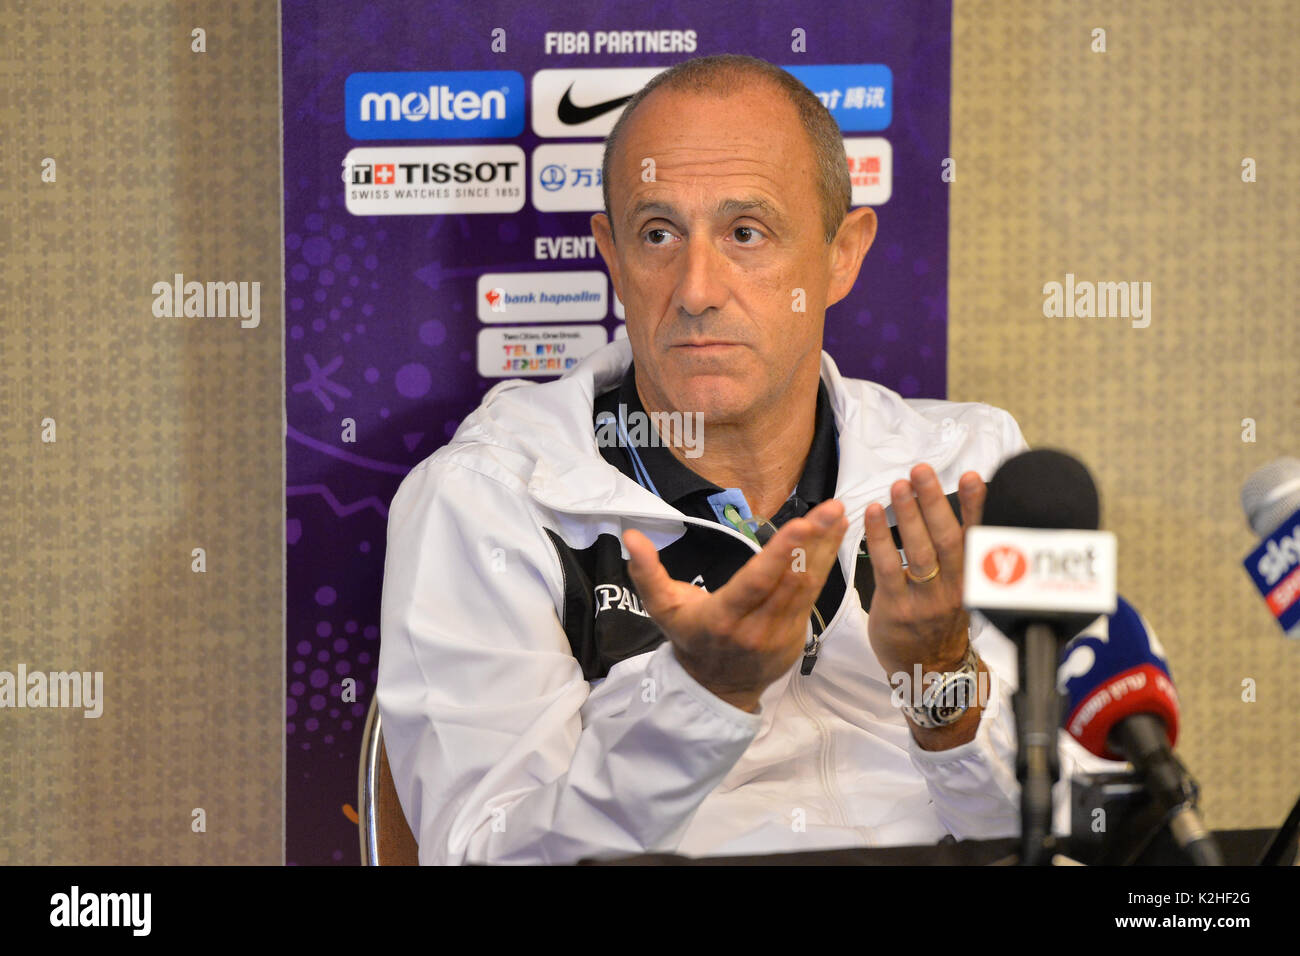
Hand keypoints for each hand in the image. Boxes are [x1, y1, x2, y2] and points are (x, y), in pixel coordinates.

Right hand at [623, 499, 848, 711]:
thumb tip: (631, 535)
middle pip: (792, 580)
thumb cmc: (689, 638)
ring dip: (826, 549)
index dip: (782, 553)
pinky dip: (825, 565)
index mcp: (724, 618)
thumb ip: (646, 572)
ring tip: (838, 515)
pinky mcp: (798, 636)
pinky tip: (832, 539)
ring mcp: (782, 635)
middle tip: (832, 507)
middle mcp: (757, 628)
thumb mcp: (662, 608)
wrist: (717, 689)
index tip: (802, 523)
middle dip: (815, 541)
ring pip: (810, 587)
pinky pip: (814, 597)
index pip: (757, 582)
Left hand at [863, 465, 985, 677]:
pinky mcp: (897, 608)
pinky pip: (888, 568)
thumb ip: (962, 555)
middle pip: (947, 539)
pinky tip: (874, 513)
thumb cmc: (941, 621)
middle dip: (935, 502)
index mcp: (972, 580)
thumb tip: (961, 509)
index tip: (973, 477)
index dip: (976, 507)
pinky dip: (880, 538)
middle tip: (922, 471)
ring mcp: (925, 600)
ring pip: (920, 552)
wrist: (929, 670)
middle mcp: (952, 588)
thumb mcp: (963, 588)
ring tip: (899, 485)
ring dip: (909, 515)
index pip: (977, 537)